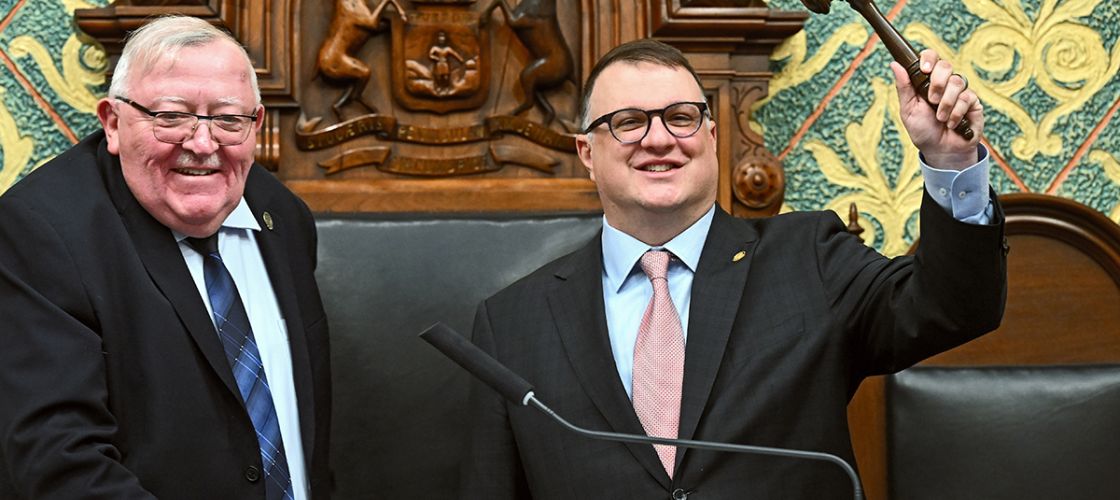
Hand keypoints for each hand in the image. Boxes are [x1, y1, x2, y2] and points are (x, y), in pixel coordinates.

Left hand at [890, 49, 983, 169]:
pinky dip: (956, 113)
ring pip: (956, 82)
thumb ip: (904, 87)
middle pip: (945, 65)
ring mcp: (960, 91)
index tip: (924, 69)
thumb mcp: (908, 110)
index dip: (928, 58)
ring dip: (945, 103)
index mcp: (927, 81)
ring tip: (940, 118)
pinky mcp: (973, 102)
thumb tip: (895, 64)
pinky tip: (951, 123)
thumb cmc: (923, 130)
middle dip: (937, 83)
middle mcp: (945, 83)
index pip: (931, 58)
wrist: (940, 151)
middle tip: (931, 100)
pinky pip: (967, 98)